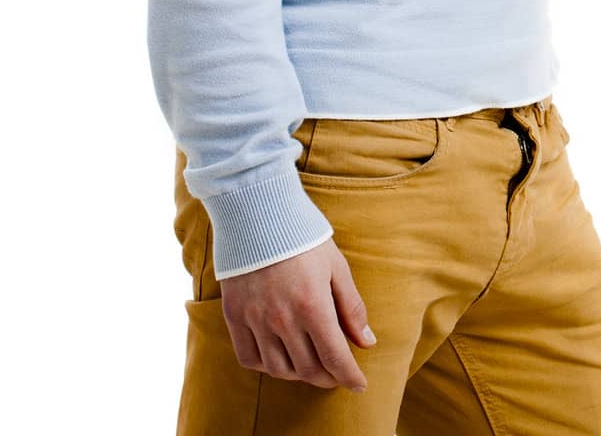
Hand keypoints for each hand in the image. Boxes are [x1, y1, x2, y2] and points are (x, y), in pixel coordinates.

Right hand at [220, 237, 374, 392]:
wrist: (258, 214)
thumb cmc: (304, 238)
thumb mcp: (337, 267)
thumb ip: (351, 307)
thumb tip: (366, 342)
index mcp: (313, 306)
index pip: (334, 357)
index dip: (349, 376)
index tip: (359, 385)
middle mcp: (282, 320)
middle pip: (308, 368)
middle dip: (327, 377)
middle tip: (337, 375)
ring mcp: (255, 321)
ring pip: (279, 369)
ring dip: (299, 374)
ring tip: (312, 366)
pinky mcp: (234, 317)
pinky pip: (249, 358)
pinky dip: (267, 366)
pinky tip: (280, 358)